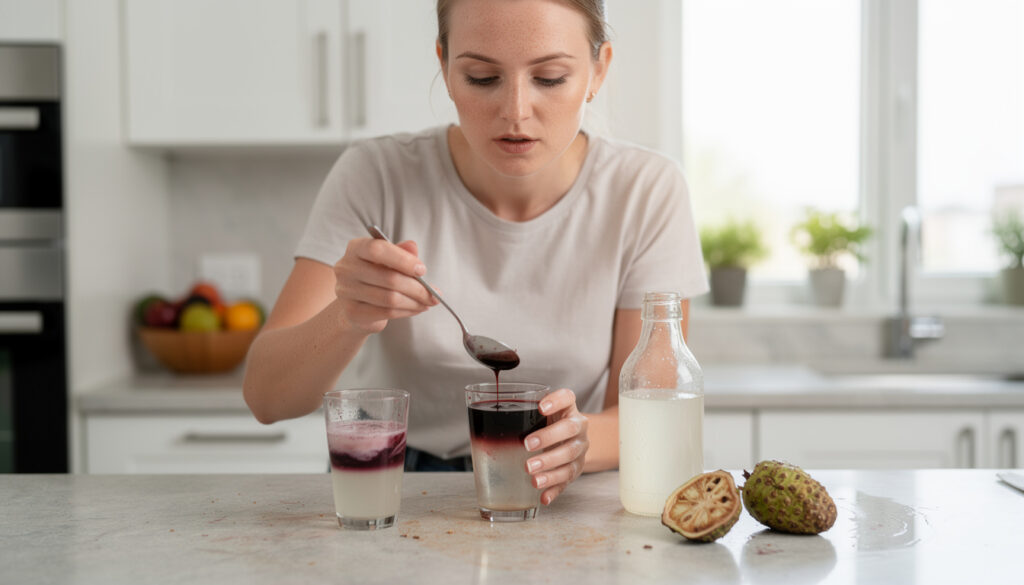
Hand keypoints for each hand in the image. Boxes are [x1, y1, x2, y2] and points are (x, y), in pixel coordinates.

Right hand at [333, 237, 437, 333]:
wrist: (356, 305)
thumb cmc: (376, 277)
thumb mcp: (389, 261)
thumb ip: (400, 252)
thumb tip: (412, 246)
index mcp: (355, 248)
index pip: (377, 249)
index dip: (403, 259)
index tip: (423, 270)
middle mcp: (346, 268)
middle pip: (389, 278)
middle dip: (417, 288)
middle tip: (434, 294)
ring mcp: (346, 291)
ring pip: (390, 298)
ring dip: (415, 302)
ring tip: (428, 302)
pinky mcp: (352, 312)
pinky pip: (387, 313)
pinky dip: (407, 311)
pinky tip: (417, 308)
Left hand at [523, 388, 588, 504]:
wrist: (572, 441)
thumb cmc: (548, 425)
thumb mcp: (540, 415)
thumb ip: (522, 414)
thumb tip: (482, 422)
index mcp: (568, 410)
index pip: (567, 398)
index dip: (556, 401)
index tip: (540, 407)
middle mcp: (578, 428)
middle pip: (570, 430)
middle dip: (549, 438)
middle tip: (527, 445)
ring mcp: (579, 449)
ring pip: (570, 458)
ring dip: (551, 468)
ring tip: (533, 477)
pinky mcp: (576, 469)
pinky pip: (567, 481)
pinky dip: (554, 490)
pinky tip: (543, 497)